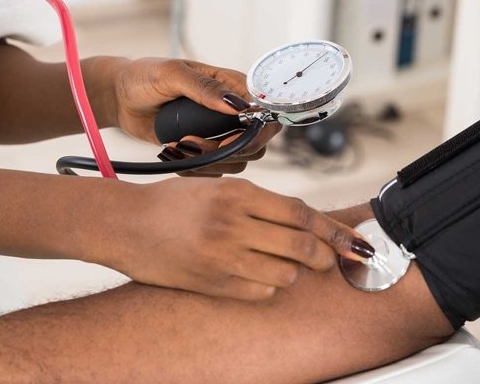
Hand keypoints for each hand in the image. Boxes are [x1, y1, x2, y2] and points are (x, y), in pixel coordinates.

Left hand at [91, 56, 280, 174]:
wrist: (120, 98)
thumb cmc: (145, 77)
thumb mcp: (172, 74)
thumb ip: (205, 88)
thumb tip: (237, 106)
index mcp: (232, 86)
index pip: (265, 112)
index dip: (255, 131)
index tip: (227, 138)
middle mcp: (232, 112)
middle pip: (257, 143)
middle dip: (228, 150)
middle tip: (192, 142)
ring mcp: (220, 134)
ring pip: (238, 161)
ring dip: (208, 161)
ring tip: (179, 144)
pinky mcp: (205, 151)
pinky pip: (216, 171)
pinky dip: (196, 170)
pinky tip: (174, 153)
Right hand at [98, 177, 374, 299]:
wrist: (125, 224)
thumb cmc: (174, 202)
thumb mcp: (219, 188)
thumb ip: (261, 203)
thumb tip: (307, 222)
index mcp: (237, 193)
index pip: (301, 213)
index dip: (333, 230)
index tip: (355, 241)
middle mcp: (233, 223)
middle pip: (301, 246)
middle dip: (325, 256)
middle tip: (330, 259)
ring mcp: (222, 257)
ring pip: (286, 274)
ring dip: (294, 272)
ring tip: (285, 265)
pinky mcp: (212, 284)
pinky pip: (261, 293)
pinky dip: (269, 287)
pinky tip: (259, 276)